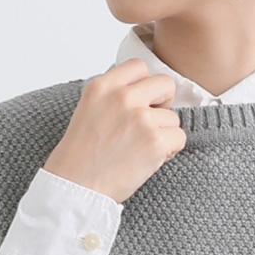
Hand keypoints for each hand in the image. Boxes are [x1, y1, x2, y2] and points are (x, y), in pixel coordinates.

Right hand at [43, 58, 186, 204]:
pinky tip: (150, 159)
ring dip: (164, 133)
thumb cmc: (80, 156)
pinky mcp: (155, 140)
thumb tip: (144, 92)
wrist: (76, 187)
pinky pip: (179, 137)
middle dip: (163, 104)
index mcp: (102, 86)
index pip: (139, 67)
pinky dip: (170, 151)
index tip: (142, 101)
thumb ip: (113, 96)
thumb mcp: (89, 110)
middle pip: (165, 84)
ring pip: (173, 117)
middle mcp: (122, 97)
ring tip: (141, 149)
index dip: (146, 85)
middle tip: (150, 123)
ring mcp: (140, 118)